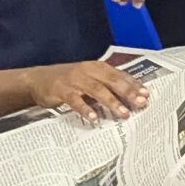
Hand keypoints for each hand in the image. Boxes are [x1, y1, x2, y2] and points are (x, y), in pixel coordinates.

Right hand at [24, 59, 151, 122]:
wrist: (38, 80)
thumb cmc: (69, 82)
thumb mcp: (90, 80)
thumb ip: (107, 87)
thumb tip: (131, 99)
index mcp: (97, 67)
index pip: (119, 75)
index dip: (133, 85)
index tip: (146, 95)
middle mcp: (87, 71)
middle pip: (111, 80)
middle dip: (127, 92)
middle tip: (140, 103)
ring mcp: (74, 80)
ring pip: (96, 89)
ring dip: (111, 102)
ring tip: (123, 113)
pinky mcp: (61, 90)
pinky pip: (75, 100)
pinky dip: (85, 108)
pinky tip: (94, 118)